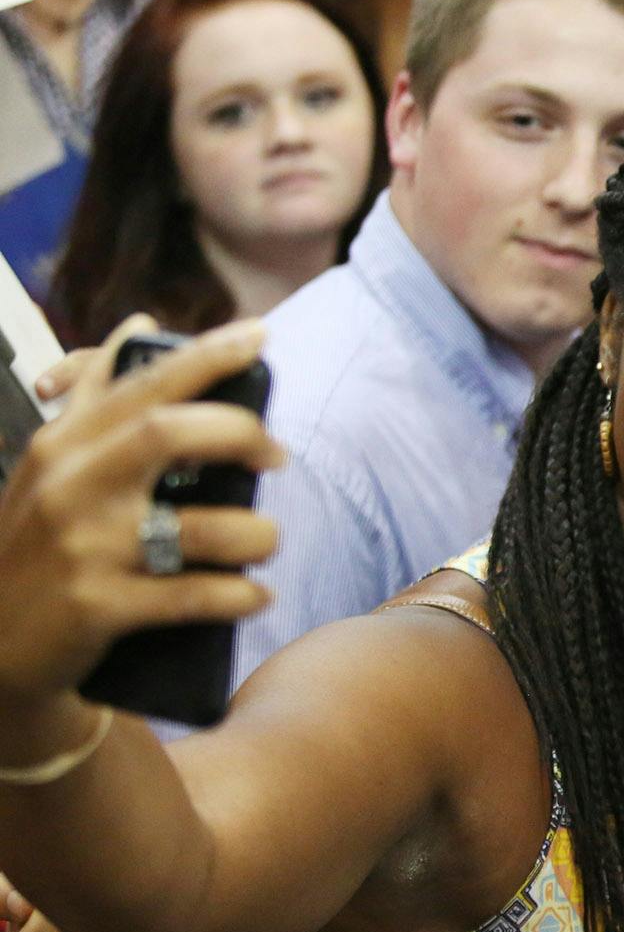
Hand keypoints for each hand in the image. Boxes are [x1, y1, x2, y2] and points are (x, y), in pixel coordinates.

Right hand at [0, 317, 282, 706]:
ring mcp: (83, 548)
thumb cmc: (39, 545)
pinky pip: (195, 595)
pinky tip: (256, 596)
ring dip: (256, 533)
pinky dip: (240, 595)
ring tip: (265, 540)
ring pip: (201, 527)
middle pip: (168, 433)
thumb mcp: (52, 466)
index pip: (141, 385)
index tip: (260, 335)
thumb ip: (97, 398)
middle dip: (241, 434)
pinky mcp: (98, 606)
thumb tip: (142, 325)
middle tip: (276, 455)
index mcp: (62, 446)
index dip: (206, 355)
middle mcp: (69, 488)